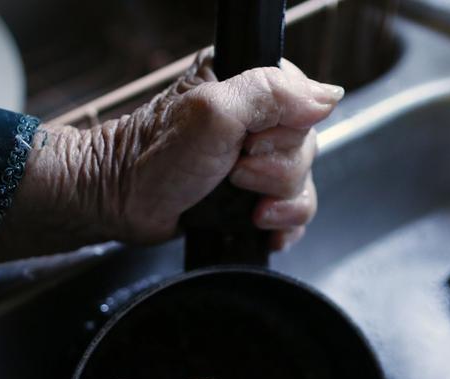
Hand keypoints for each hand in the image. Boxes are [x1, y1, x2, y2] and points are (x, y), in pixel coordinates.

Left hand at [0, 53, 341, 261]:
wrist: (121, 204)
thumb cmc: (153, 158)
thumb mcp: (214, 113)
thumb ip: (271, 93)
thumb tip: (328, 96)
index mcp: (246, 81)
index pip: (304, 101)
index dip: (286, 131)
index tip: (250, 144)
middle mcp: (255, 116)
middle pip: (307, 146)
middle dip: (276, 172)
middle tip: (235, 174)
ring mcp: (255, 157)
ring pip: (303, 181)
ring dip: (278, 202)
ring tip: (243, 205)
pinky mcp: (253, 193)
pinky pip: (294, 209)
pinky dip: (282, 225)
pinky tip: (261, 227)